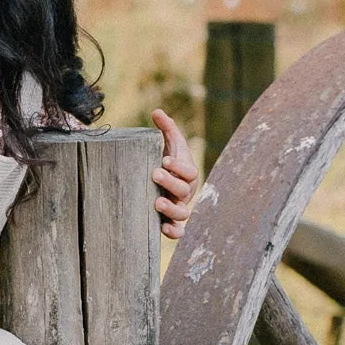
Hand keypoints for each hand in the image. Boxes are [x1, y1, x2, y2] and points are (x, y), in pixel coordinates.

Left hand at [150, 110, 199, 239]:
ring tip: (157, 202)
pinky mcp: (171, 221)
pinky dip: (173, 232)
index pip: (189, 171)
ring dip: (171, 208)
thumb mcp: (168, 144)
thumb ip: (165, 128)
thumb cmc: (167, 160)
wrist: (159, 180)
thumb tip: (157, 112)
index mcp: (187, 173)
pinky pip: (178, 231)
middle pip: (185, 191)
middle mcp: (185, 192)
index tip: (164, 159)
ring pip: (183, 213)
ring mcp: (179, 207)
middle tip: (155, 174)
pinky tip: (163, 228)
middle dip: (171, 183)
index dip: (179, 166)